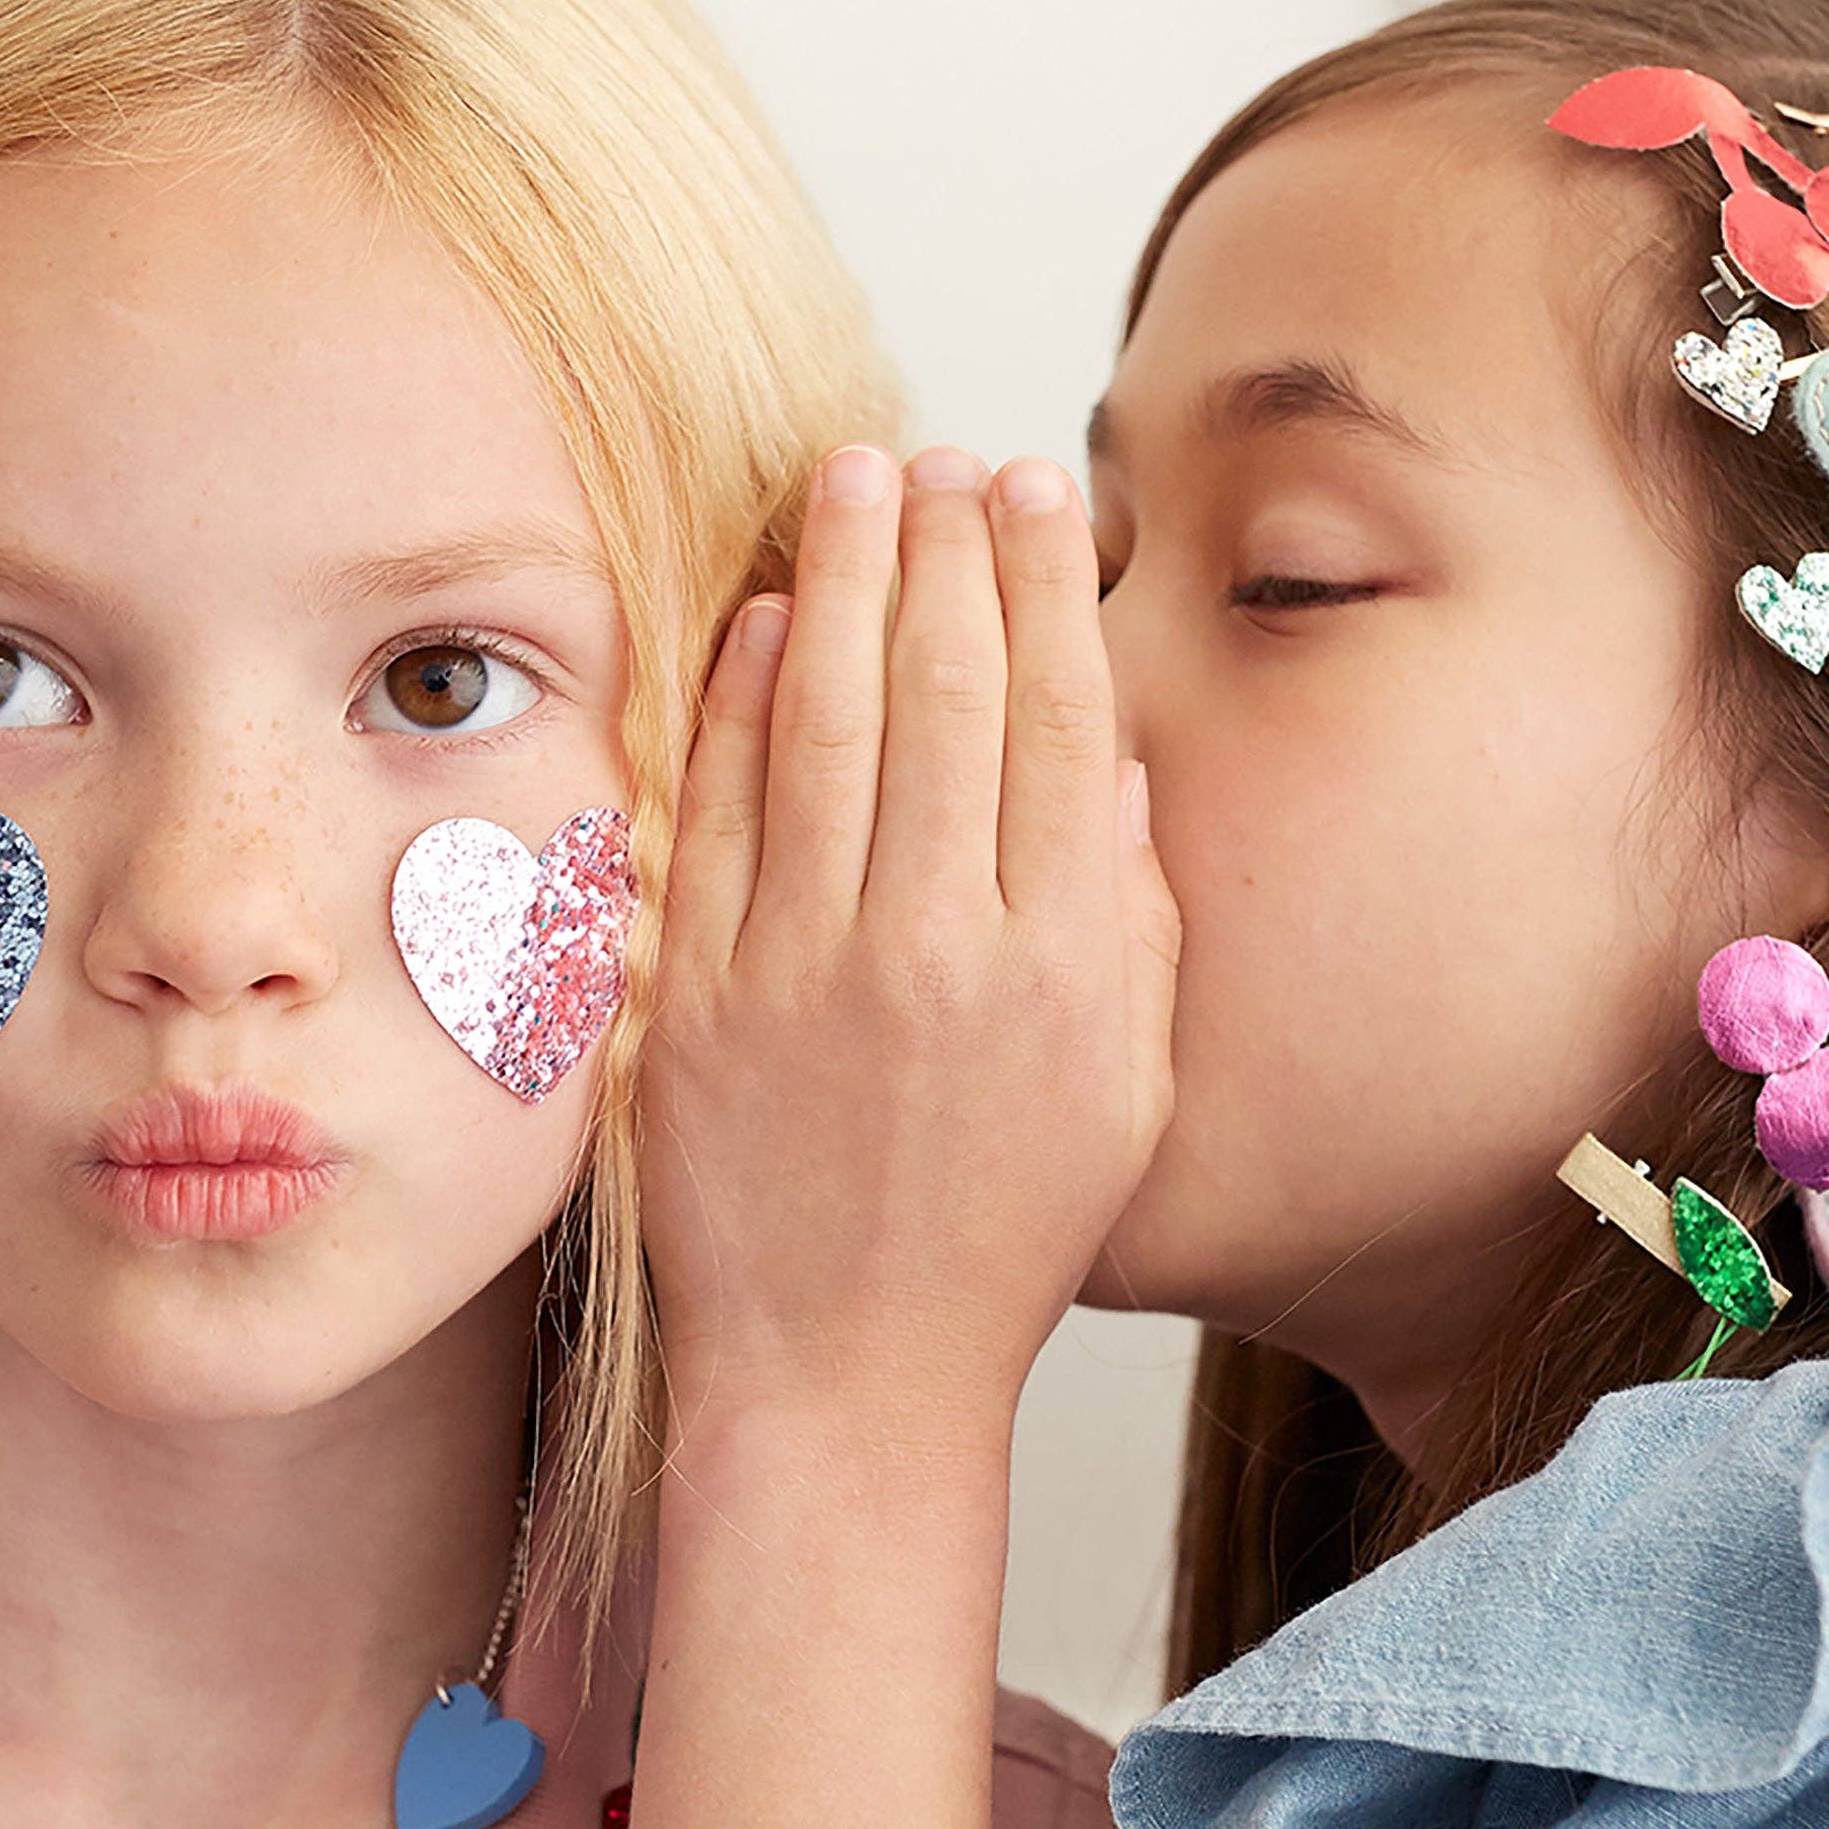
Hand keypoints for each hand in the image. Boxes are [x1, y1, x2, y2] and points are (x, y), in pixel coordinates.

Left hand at [639, 441, 1178, 1452]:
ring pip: (835, 724)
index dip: (1045, 588)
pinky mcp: (698, 998)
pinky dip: (745, 702)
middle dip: (949, 547)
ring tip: (856, 477)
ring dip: (848, 581)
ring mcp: (810, 967)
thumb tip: (1109, 763)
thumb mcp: (1123, 1093)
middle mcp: (943, 946)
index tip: (1035, 492)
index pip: (1060, 722)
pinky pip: (724, 814)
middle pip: (952, 694)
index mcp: (1065, 965)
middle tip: (942, 454)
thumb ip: (1130, 922)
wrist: (849, 1374)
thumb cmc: (1005, 1237)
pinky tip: (770, 617)